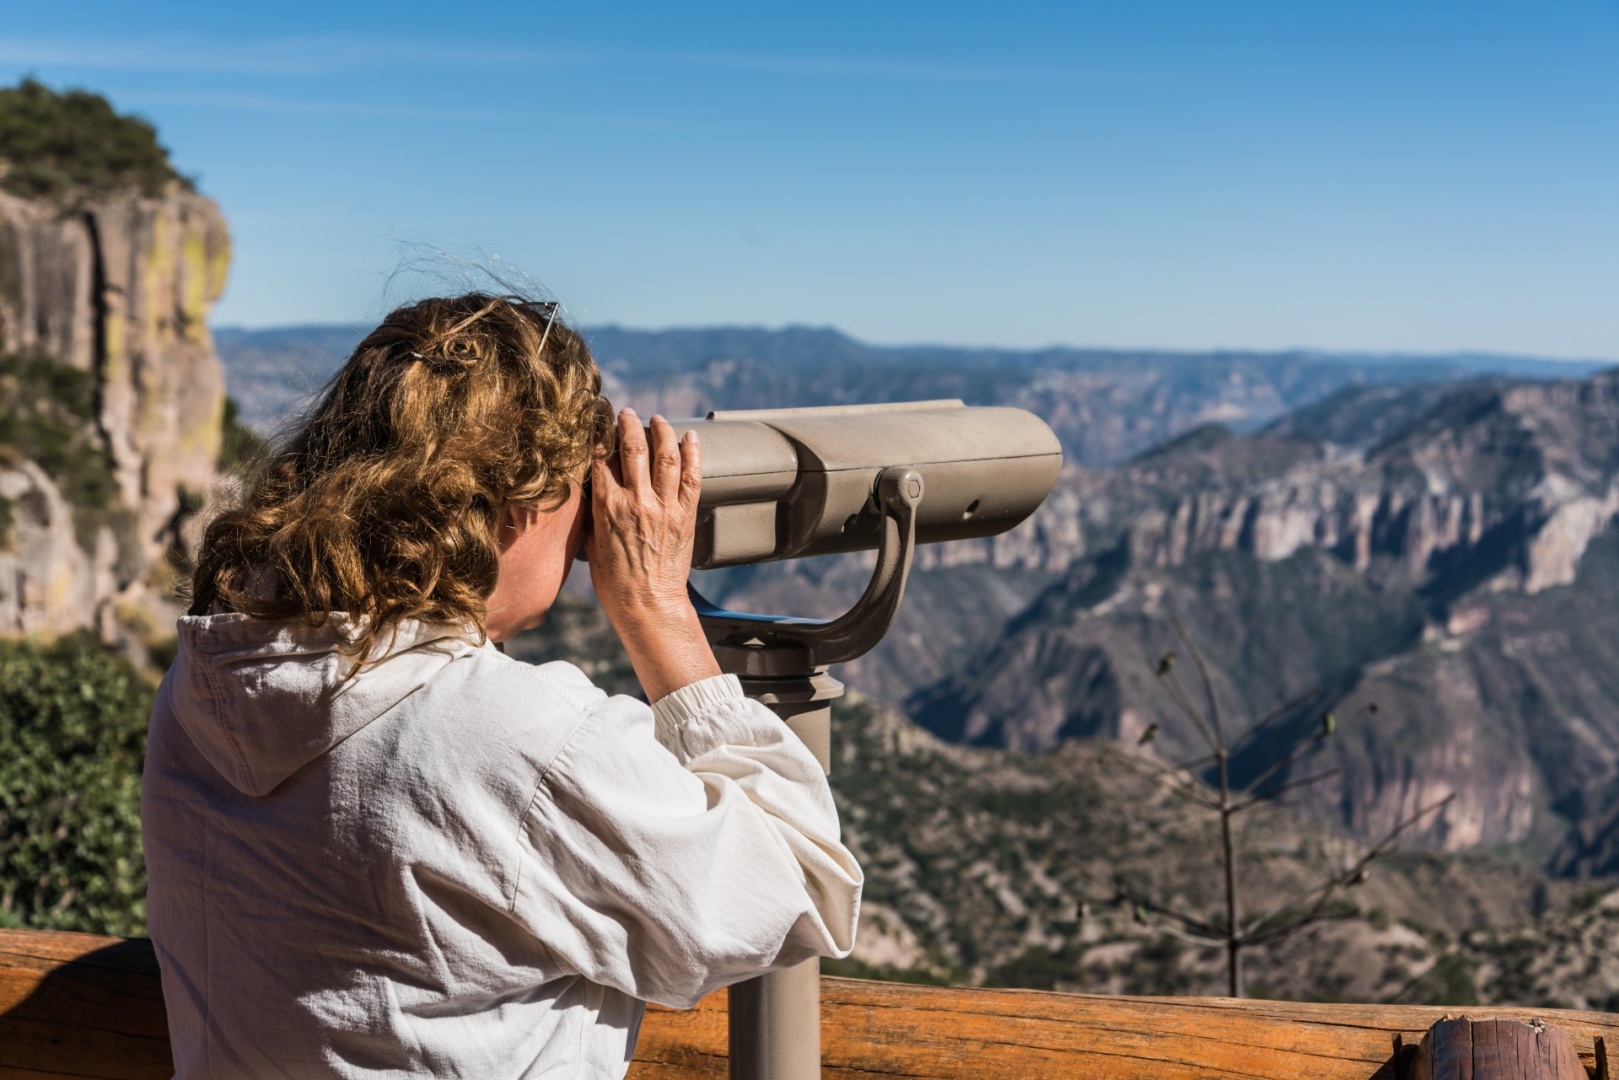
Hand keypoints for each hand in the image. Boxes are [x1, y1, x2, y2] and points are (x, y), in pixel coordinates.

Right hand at [587, 408, 720, 701]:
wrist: (647, 605)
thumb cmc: (614, 582)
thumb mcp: (591, 543)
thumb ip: (594, 511)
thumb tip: (593, 486)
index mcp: (607, 506)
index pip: (600, 457)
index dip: (599, 435)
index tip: (598, 422)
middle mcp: (636, 501)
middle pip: (633, 447)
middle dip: (629, 423)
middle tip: (627, 413)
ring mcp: (664, 506)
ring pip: (665, 455)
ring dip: (661, 431)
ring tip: (658, 420)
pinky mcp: (685, 515)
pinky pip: (692, 476)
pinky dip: (693, 453)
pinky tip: (691, 438)